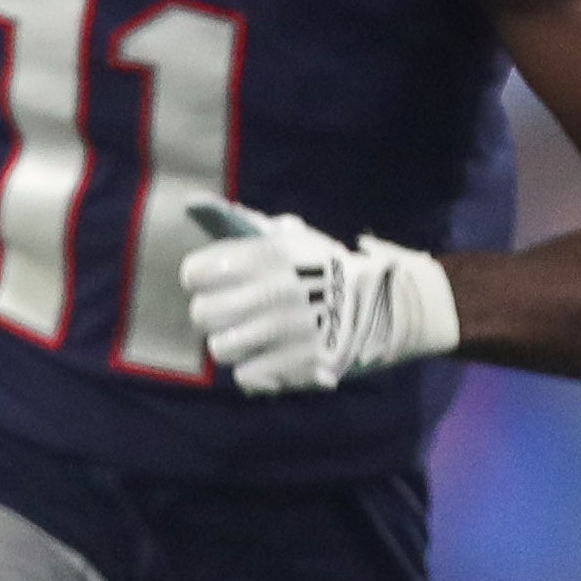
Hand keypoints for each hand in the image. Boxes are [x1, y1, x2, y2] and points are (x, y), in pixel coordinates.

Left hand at [177, 198, 461, 395]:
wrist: (386, 304)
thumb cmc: (326, 268)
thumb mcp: (294, 237)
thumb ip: (246, 225)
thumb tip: (195, 205)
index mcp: (269, 254)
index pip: (196, 273)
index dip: (200, 279)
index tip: (213, 282)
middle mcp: (273, 291)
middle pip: (202, 314)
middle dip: (212, 314)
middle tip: (232, 313)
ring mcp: (284, 331)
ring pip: (220, 348)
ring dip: (233, 344)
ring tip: (253, 336)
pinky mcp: (296, 365)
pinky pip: (245, 375)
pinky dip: (256, 370)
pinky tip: (272, 356)